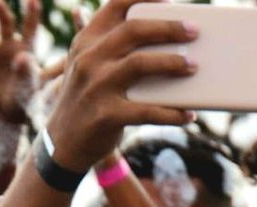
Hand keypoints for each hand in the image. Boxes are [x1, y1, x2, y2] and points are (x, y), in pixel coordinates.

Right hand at [0, 0, 40, 121]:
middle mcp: (7, 44)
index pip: (30, 28)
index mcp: (27, 47)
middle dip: (0, 11)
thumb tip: (23, 57)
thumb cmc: (24, 98)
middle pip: (4, 23)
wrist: (5, 111)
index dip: (32, 13)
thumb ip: (28, 74)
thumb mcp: (30, 90)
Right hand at [44, 0, 197, 172]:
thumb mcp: (88, 66)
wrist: (62, 143)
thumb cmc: (88, 99)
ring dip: (172, 63)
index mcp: (86, 41)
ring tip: (193, 66)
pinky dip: (172, 113)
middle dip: (168, 27)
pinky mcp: (106, 116)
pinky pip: (147, 111)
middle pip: (133, 30)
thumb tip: (162, 36)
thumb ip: (111, 47)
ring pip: (139, 64)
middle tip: (194, 30)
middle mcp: (89, 58)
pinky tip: (189, 115)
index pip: (115, 5)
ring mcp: (96, 86)